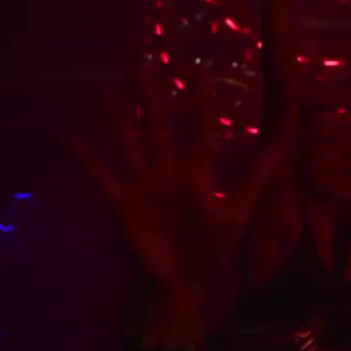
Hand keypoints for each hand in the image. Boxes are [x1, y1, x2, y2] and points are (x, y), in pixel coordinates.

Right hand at [71, 68, 281, 347]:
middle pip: (158, 127)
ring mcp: (143, 184)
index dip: (200, 101)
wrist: (181, 283)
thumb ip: (256, 176)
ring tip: (106, 91)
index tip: (200, 70)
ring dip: (117, 119)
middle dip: (150, 99)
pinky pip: (101, 176)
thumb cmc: (210, 248)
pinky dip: (85, 158)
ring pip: (129, 143)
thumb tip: (282, 147)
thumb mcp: (239, 209)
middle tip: (140, 67)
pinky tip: (69, 136)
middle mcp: (167, 170)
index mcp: (196, 171)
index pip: (199, 127)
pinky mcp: (121, 203)